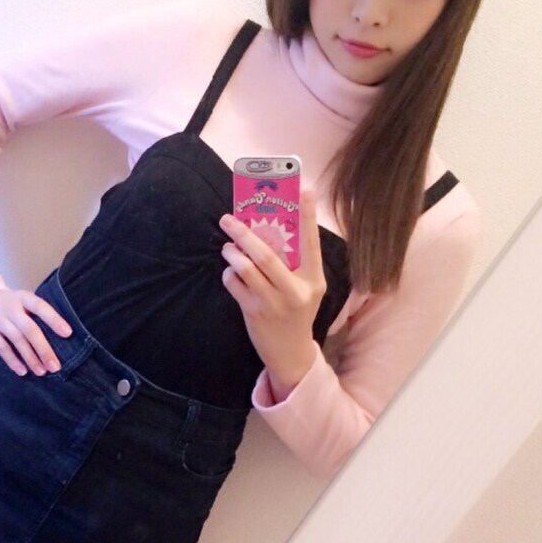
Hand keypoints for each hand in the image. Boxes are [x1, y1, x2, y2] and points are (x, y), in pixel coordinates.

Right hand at [0, 287, 72, 375]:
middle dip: (44, 349)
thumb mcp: (19, 301)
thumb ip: (34, 315)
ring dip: (30, 358)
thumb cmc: (4, 304)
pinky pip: (2, 348)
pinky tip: (22, 371)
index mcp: (23, 298)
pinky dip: (13, 360)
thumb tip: (56, 341)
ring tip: (41, 372)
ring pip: (17, 340)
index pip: (41, 307)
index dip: (54, 320)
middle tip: (55, 366)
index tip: (68, 333)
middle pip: (30, 329)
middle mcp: (11, 307)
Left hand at [219, 188, 325, 394]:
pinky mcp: (254, 313)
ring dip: (232, 253)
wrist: (290, 352)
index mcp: (313, 280)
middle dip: (244, 233)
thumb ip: (295, 265)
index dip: (308, 215)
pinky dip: (229, 274)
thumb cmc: (297, 312)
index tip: (304, 190)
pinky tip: (231, 273)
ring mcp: (273, 303)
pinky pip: (234, 285)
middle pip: (266, 254)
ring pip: (246, 268)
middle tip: (228, 219)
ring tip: (228, 247)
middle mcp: (295, 291)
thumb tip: (271, 230)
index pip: (312, 242)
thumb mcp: (307, 289)